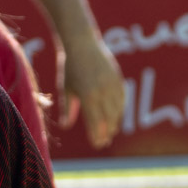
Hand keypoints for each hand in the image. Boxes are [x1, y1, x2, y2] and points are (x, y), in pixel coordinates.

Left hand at [57, 33, 123, 147]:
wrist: (82, 44)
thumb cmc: (70, 67)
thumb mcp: (66, 88)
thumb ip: (67, 108)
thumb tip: (65, 126)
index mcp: (87, 96)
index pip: (94, 122)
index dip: (96, 135)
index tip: (97, 144)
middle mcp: (102, 92)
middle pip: (108, 119)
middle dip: (106, 133)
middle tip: (103, 142)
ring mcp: (112, 85)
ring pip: (117, 111)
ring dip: (114, 123)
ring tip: (110, 132)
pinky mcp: (118, 79)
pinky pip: (122, 99)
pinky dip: (120, 110)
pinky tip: (115, 117)